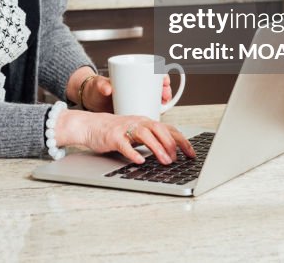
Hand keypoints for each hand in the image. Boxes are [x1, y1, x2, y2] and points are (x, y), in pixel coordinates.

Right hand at [56, 110, 195, 164]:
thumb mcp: (138, 133)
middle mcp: (138, 123)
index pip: (168, 129)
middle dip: (171, 144)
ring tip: (165, 161)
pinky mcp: (114, 137)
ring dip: (157, 148)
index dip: (182, 141)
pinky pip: (125, 145)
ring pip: (145, 135)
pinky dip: (133, 153)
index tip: (192, 154)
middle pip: (159, 129)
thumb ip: (153, 139)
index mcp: (146, 122)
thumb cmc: (117, 131)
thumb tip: (173, 151)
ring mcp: (126, 129)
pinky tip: (140, 161)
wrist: (92, 125)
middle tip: (177, 159)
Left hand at [73, 71, 172, 112]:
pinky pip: (148, 108)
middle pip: (156, 85)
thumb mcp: (97, 85)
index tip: (164, 80)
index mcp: (130, 76)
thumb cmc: (94, 89)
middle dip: (165, 89)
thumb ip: (101, 85)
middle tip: (165, 95)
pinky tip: (159, 113)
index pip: (151, 71)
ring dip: (163, 100)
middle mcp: (136, 86)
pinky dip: (155, 110)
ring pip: (155, 97)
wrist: (89, 102)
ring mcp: (136, 97)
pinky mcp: (134, 108)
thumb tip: (107, 88)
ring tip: (164, 104)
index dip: (161, 75)